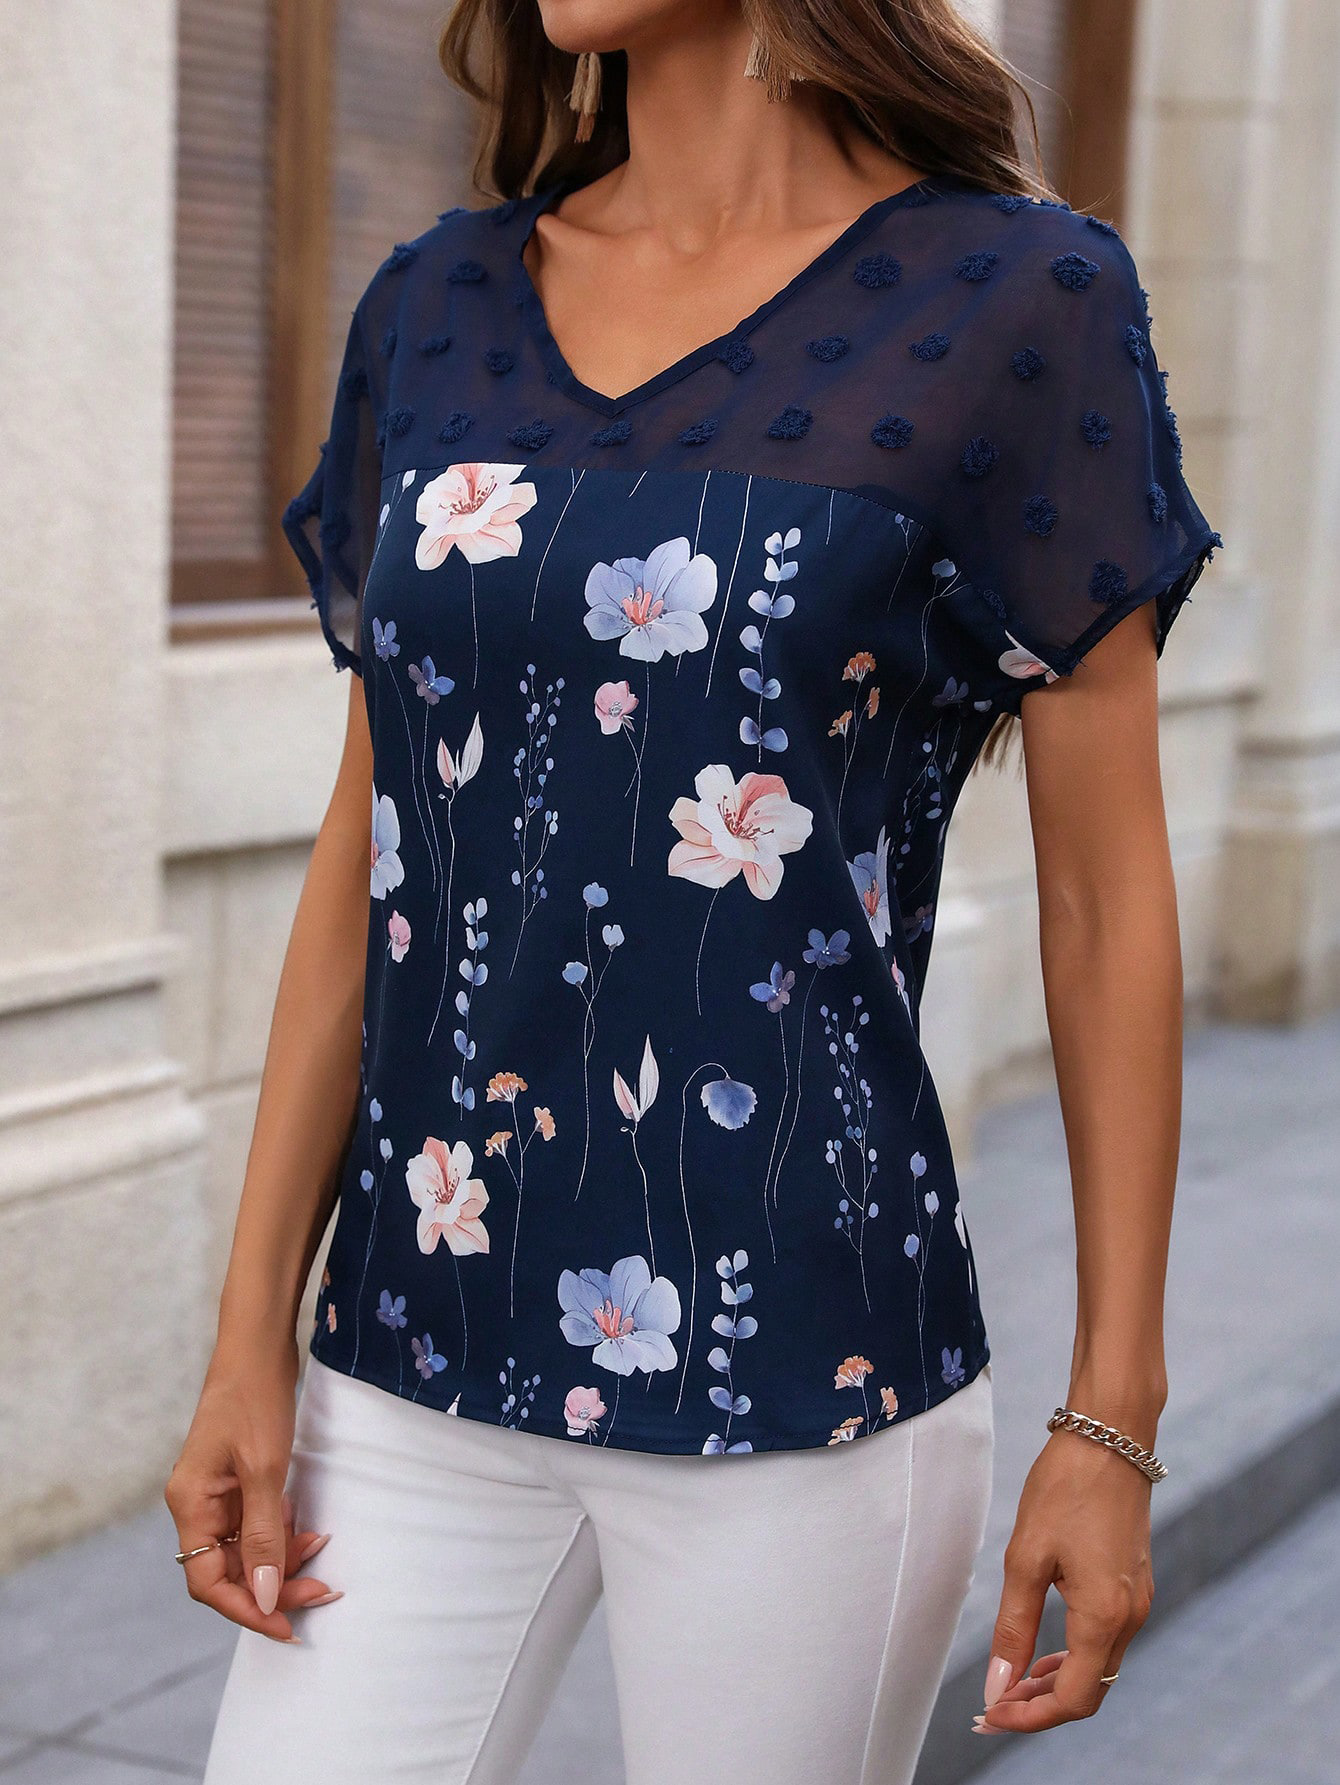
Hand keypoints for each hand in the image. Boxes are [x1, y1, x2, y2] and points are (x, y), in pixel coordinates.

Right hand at [165, 1344, 339, 1641]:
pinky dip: (283, 1534)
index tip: (286, 1627)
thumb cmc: (255, 1399)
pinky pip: (257, 1526)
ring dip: (282, 1561)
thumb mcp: (265, 1470)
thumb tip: (266, 1598)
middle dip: (273, 1587)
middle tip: (321, 1592)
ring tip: (321, 1554)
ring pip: (247, 1551)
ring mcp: (219, 1494)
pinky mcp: (240, 1481)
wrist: (259, 1345)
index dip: (246, 1610)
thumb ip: (264, 1536)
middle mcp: (198, 1505)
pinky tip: (310, 1531)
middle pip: (229, 1571)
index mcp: (190, 1505)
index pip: (208, 1583)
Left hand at [974, 1425, 1154, 1733]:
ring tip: (1011, 1683)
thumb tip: (998, 1685)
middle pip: (1088, 1691)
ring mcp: (1138, 1602)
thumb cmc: (1066, 1487)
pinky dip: (1074, 1655)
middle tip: (993, 1705)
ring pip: (1098, 1668)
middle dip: (1040, 1706)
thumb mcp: (1027, 1557)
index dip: (1029, 1716)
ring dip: (1056, 1682)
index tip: (990, 1716)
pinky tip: (1043, 1649)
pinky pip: (1106, 1640)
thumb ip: (1013, 1626)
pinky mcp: (1134, 1585)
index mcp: (1105, 1617)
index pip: (1072, 1698)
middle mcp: (1131, 1618)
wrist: (1111, 1436)